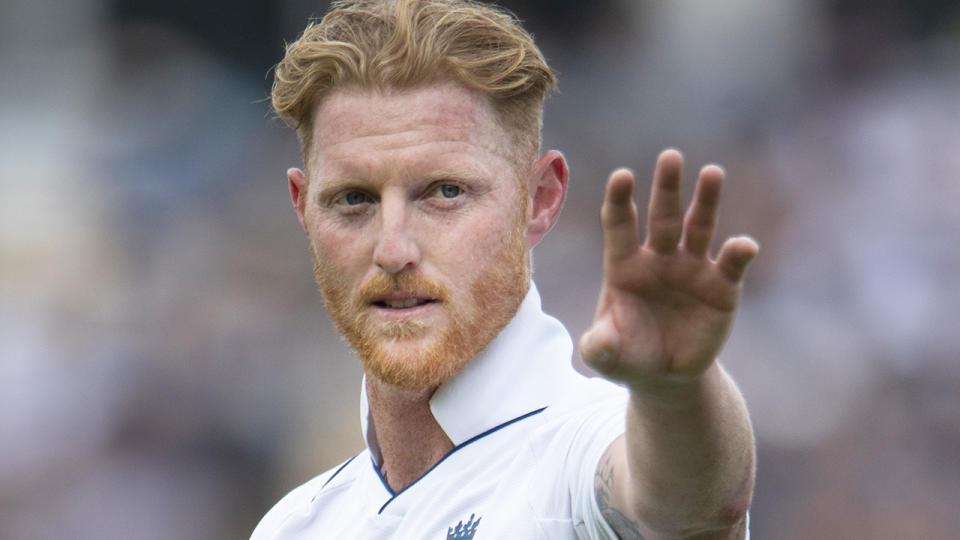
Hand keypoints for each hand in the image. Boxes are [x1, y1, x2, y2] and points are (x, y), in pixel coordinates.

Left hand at [580, 149, 757, 387]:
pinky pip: (731, 265)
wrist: (665, 376)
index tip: (622, 175)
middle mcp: (658, 258)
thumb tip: (596, 344)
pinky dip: (738, 253)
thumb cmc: (628, 355)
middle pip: (662, 215)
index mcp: (624, 265)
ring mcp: (692, 268)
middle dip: (666, 187)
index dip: (621, 200)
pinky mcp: (721, 287)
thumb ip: (598, 347)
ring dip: (706, 201)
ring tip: (712, 172)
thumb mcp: (606, 356)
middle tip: (670, 156)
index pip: (620, 225)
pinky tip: (743, 245)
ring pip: (699, 227)